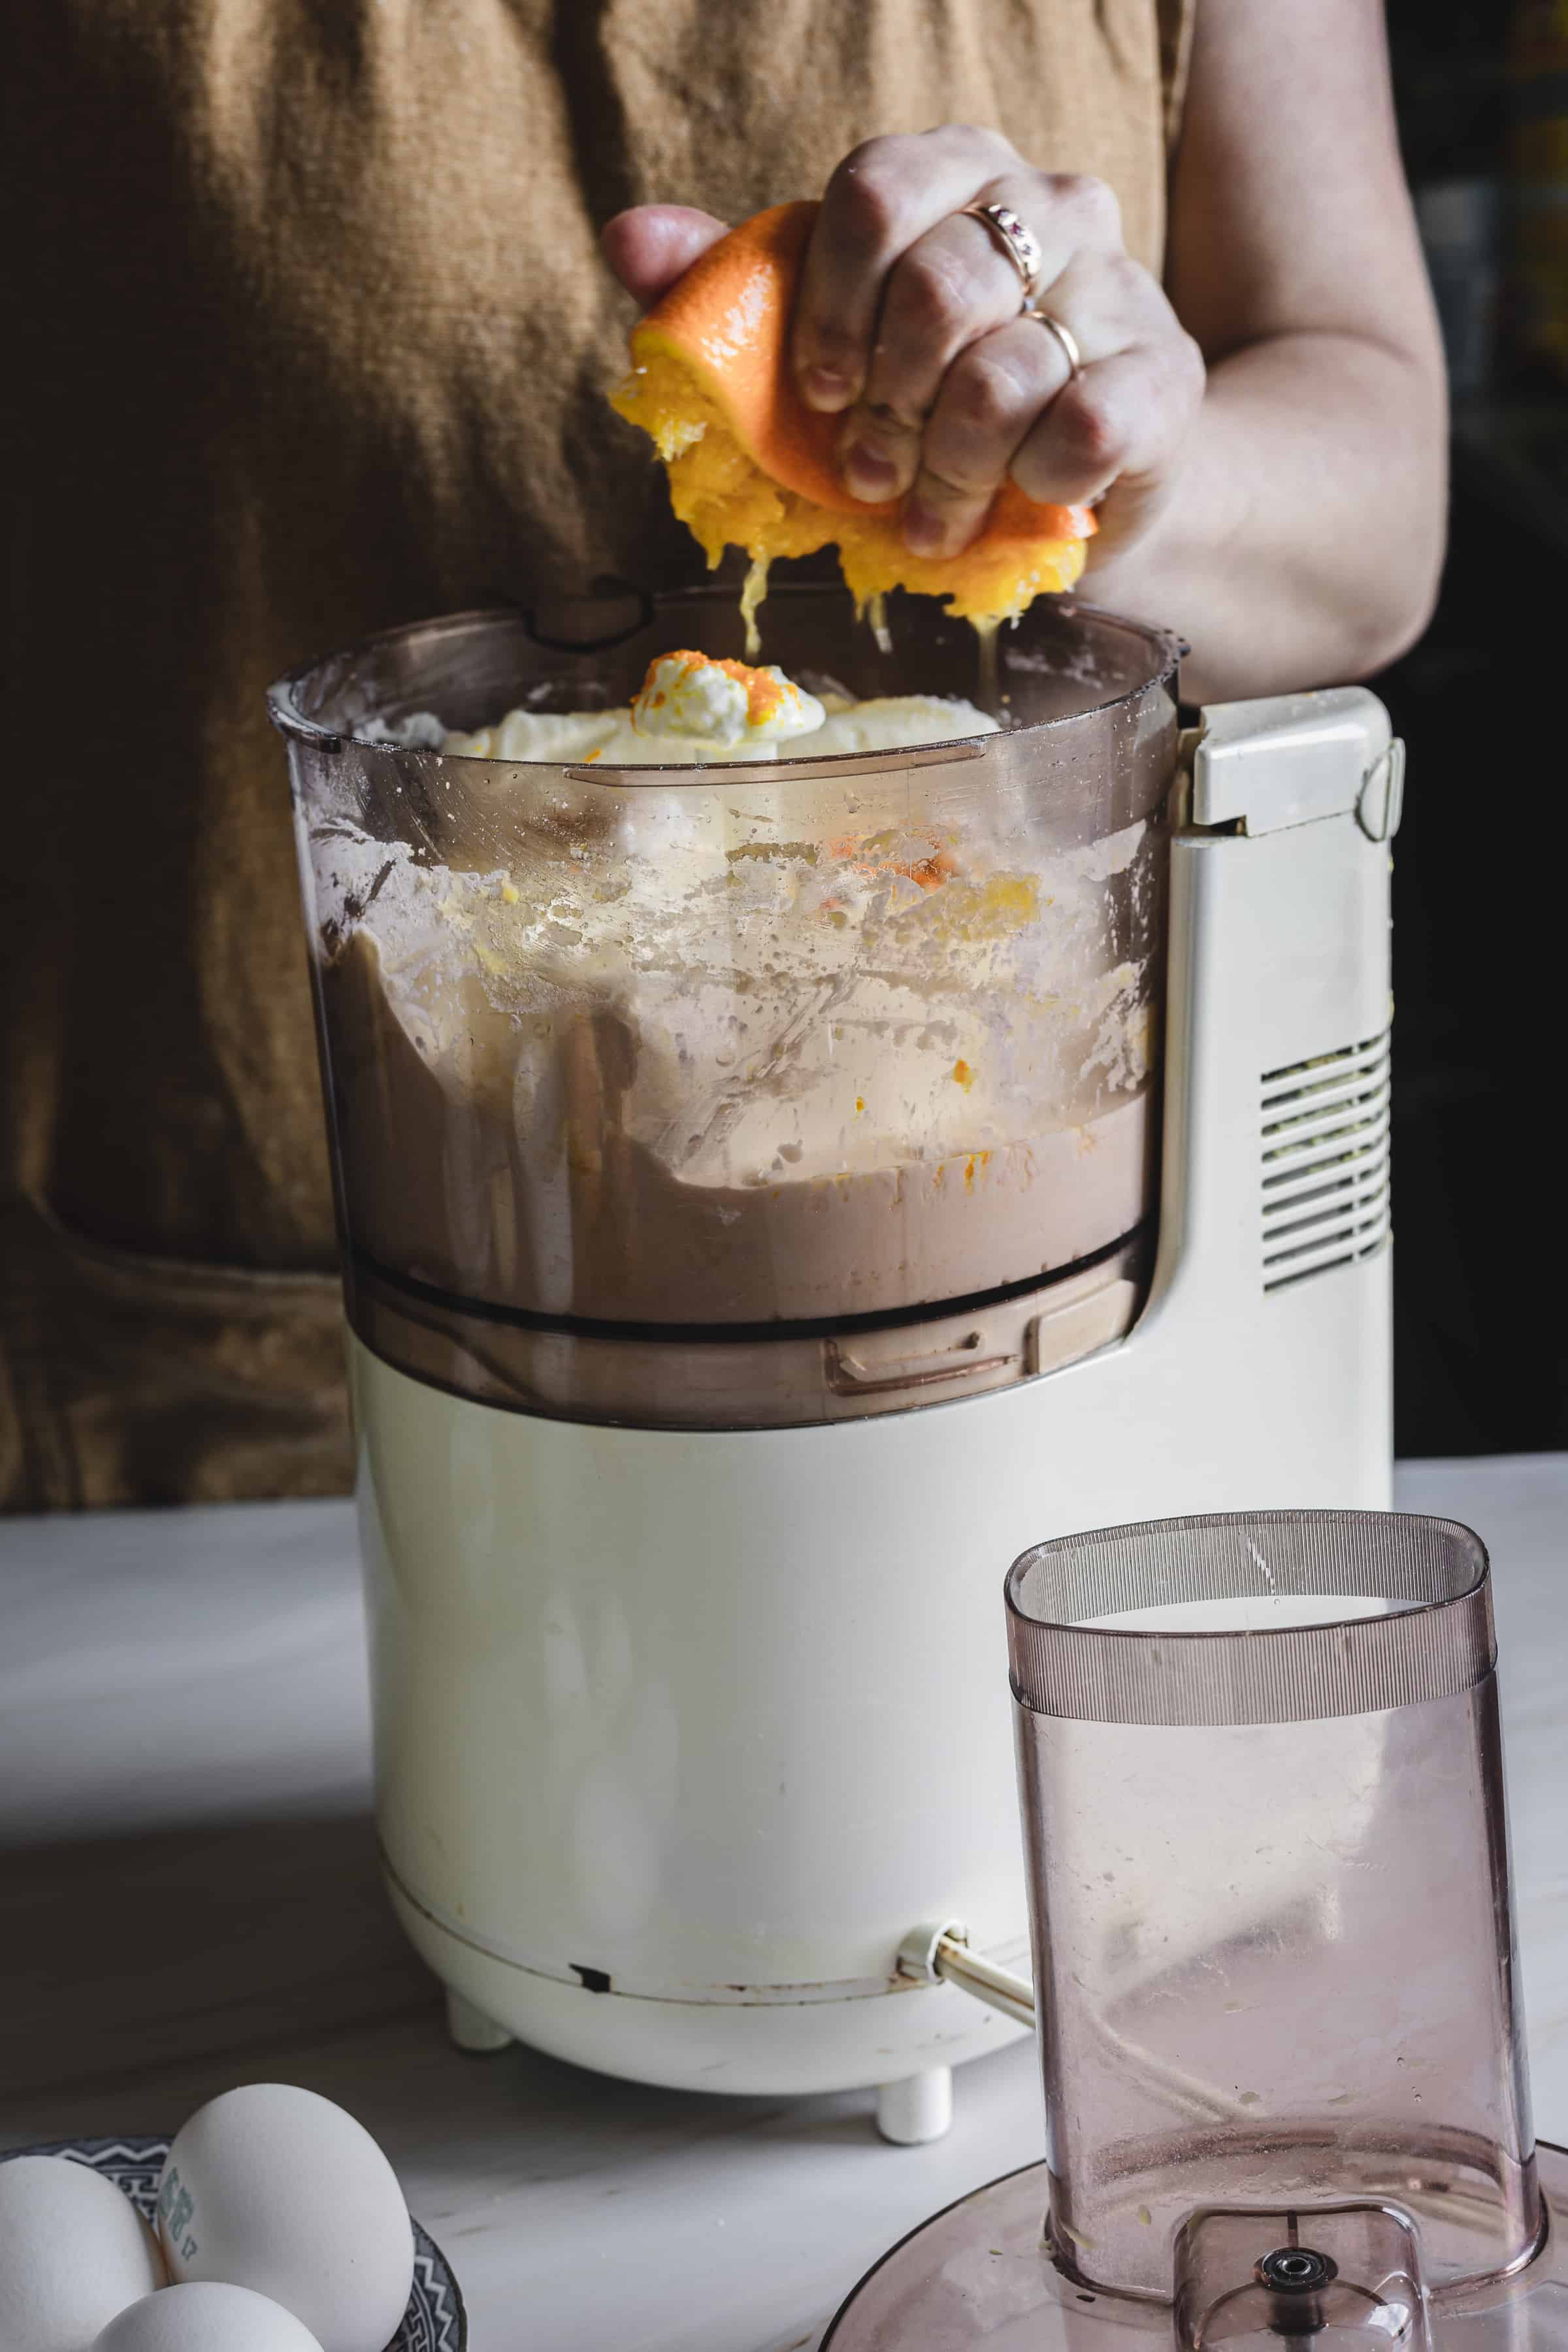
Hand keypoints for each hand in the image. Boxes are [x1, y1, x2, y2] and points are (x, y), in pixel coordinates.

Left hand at [603, 126, 1204, 563]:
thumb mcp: (836, 349)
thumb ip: (736, 293)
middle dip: (887, 406)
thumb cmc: (943, 407)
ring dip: (948, 468)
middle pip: (937, 285)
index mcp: (956, 173)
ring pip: (1003, 373)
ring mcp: (1116, 285)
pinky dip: (1031, 484)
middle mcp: (1048, 203)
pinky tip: (1020, 502)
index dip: (830, 307)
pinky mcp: (1162, 377)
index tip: (821, 392)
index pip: (873, 193)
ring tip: (934, 511)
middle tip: (872, 470)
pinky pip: (1082, 427)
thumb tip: (630, 239)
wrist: (1090, 480)